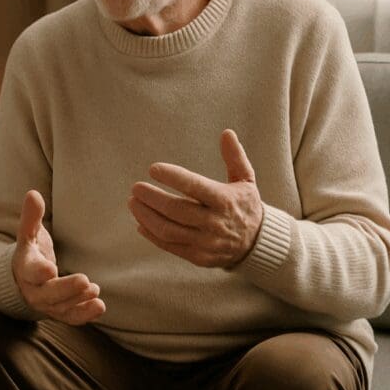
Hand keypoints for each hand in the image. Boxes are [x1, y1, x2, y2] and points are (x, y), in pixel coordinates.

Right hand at [12, 190, 105, 324]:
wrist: (24, 279)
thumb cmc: (31, 251)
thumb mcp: (29, 233)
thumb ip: (31, 216)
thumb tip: (33, 193)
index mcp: (25, 268)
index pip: (30, 271)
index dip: (39, 271)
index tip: (50, 269)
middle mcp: (34, 290)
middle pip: (48, 295)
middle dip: (66, 289)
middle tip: (86, 281)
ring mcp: (47, 304)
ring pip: (61, 308)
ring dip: (78, 301)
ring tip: (95, 290)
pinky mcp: (60, 312)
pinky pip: (71, 318)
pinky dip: (85, 315)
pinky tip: (99, 306)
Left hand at [128, 129, 263, 268]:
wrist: (257, 244)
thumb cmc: (245, 205)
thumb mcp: (246, 180)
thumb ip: (235, 157)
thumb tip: (226, 132)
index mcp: (225, 201)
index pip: (195, 187)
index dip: (173, 177)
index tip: (153, 168)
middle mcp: (214, 223)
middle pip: (176, 210)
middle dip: (152, 198)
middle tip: (136, 187)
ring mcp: (205, 242)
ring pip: (168, 230)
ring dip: (146, 216)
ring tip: (133, 202)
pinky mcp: (197, 257)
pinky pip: (169, 246)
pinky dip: (151, 234)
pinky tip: (140, 222)